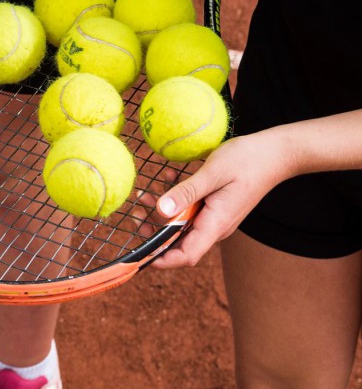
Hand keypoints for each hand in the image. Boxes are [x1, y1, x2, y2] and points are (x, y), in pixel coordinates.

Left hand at [150, 133, 290, 268]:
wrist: (276, 153)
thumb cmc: (247, 160)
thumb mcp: (212, 173)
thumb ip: (187, 192)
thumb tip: (161, 209)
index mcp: (216, 224)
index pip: (186, 255)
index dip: (161, 258)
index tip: (139, 253)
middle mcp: (215, 226)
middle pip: (179, 241)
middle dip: (154, 231)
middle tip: (135, 213)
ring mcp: (216, 217)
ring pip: (182, 224)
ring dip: (162, 212)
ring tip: (144, 195)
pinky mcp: (215, 206)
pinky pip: (191, 209)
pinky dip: (177, 198)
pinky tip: (169, 176)